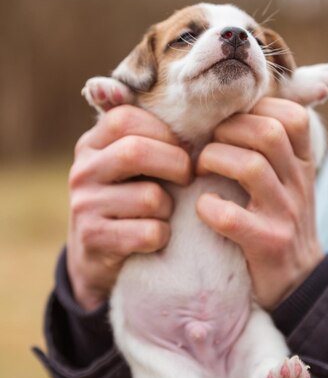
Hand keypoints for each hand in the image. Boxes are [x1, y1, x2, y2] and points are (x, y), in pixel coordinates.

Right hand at [67, 105, 191, 310]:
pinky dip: (162, 236)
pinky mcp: (93, 238)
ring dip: (169, 208)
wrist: (95, 258)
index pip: (125, 119)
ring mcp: (84, 206)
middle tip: (188, 178)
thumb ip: (148, 141)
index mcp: (91, 145)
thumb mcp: (127, 168)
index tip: (182, 148)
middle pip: (135, 151)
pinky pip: (149, 232)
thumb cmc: (127, 203)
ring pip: (149, 197)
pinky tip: (155, 238)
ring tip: (164, 213)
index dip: (164, 131)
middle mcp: (82, 171)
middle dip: (176, 164)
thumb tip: (195, 130)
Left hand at [196, 98, 323, 308]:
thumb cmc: (281, 220)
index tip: (233, 123)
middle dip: (228, 130)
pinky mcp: (268, 244)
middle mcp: (299, 184)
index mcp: (304, 163)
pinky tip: (204, 208)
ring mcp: (285, 214)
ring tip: (200, 170)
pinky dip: (207, 206)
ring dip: (214, 161)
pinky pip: (230, 216)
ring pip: (251, 167)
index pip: (293, 115)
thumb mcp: (288, 181)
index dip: (257, 108)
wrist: (299, 281)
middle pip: (268, 132)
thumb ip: (272, 149)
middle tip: (209, 146)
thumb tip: (230, 112)